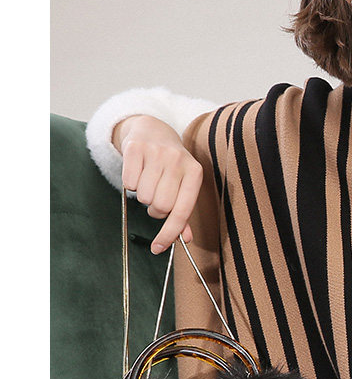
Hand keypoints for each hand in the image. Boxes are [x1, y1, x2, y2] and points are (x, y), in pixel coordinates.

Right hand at [113, 115, 202, 252]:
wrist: (153, 129)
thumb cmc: (170, 165)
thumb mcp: (183, 184)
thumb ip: (184, 212)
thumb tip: (186, 239)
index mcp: (195, 172)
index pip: (182, 211)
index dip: (170, 233)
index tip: (158, 248)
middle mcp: (178, 161)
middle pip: (161, 206)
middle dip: (155, 210)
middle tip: (155, 199)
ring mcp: (157, 152)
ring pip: (144, 196)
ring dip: (143, 196)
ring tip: (148, 182)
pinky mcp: (136, 148)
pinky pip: (128, 183)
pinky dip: (130, 184)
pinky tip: (137, 172)